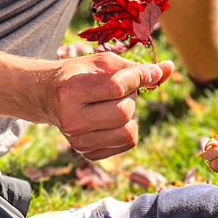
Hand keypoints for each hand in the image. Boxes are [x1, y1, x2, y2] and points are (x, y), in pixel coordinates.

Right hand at [47, 52, 173, 159]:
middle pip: (124, 112)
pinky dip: (127, 128)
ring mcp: (78, 141)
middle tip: (120, 90)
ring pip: (129, 132)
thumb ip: (135, 67)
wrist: (48, 97)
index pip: (117, 87)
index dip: (139, 77)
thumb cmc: (79, 75)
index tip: (149, 72)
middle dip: (132, 97)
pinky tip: (112, 118)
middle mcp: (72, 121)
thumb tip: (169, 69)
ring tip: (116, 104)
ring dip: (131, 115)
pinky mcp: (87, 153)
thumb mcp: (102, 63)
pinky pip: (126, 143)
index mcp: (71, 91)